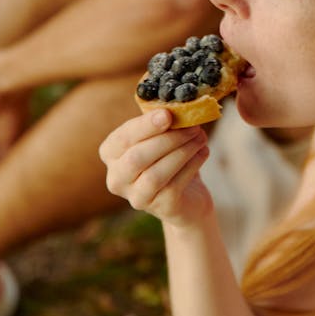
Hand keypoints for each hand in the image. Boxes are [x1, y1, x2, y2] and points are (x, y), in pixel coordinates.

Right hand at [100, 107, 211, 225]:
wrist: (188, 197)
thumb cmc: (169, 157)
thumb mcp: (160, 136)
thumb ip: (160, 122)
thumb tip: (176, 107)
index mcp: (111, 154)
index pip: (122, 138)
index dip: (144, 126)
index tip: (168, 114)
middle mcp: (117, 179)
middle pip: (137, 158)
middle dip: (167, 139)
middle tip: (192, 126)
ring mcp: (137, 198)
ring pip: (156, 174)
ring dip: (182, 151)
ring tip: (200, 137)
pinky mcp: (161, 208)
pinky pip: (175, 185)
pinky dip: (192, 165)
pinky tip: (203, 152)